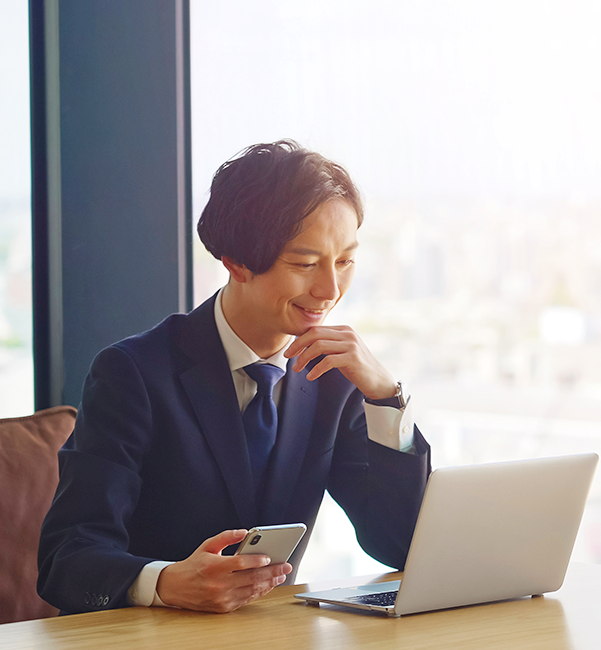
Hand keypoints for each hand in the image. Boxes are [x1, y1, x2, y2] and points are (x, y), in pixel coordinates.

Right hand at [156, 529, 291, 612]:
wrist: (176, 587)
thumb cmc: (194, 564)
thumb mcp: (207, 545)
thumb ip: (226, 536)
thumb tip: (244, 532)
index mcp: (214, 567)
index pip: (240, 563)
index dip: (256, 560)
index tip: (269, 557)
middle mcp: (218, 584)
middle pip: (251, 578)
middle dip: (272, 572)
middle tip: (286, 566)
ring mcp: (222, 598)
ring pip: (251, 590)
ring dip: (269, 583)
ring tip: (281, 575)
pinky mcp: (224, 607)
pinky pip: (246, 599)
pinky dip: (259, 592)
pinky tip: (268, 585)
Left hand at [284, 325, 395, 400]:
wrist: (378, 380)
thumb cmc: (357, 367)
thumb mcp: (342, 351)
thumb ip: (328, 344)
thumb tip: (304, 344)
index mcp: (343, 329)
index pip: (316, 329)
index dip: (300, 339)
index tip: (291, 350)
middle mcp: (347, 334)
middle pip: (315, 334)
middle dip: (298, 345)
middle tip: (288, 357)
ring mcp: (351, 345)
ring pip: (319, 346)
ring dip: (304, 358)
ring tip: (297, 369)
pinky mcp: (353, 358)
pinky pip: (328, 361)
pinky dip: (316, 369)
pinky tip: (310, 377)